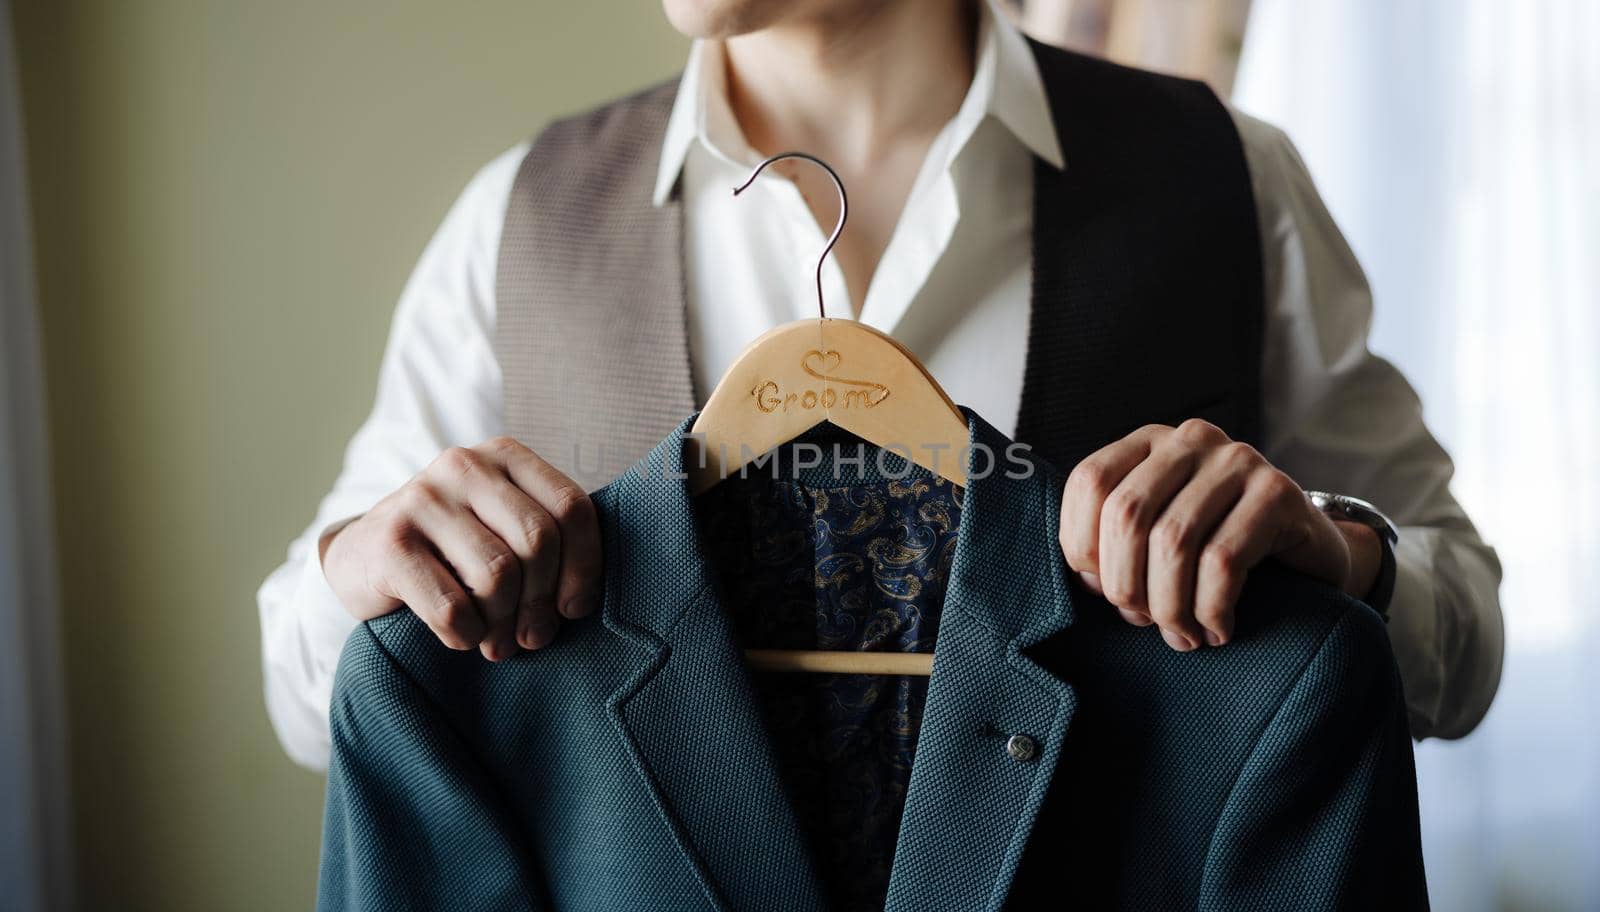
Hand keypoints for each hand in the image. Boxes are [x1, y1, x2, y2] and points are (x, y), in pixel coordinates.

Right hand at [320, 437, 600, 660]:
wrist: (360, 557)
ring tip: (498, 642)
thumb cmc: (451, 549)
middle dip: (542, 602)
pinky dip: (466, 635)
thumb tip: (582, 601)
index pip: (571, 507)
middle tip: (533, 636)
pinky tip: (462, 637)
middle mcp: (464, 465)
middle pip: (538, 541)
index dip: (584, 566)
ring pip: (497, 575)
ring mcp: (422, 498)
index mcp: (505, 454)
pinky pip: (452, 607)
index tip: (574, 607)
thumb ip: (546, 540)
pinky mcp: (390, 542)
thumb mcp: (501, 525)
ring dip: (504, 624)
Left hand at [1059, 420, 1380, 650]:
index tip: (1099, 589)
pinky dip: (1211, 608)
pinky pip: (1223, 560)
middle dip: (1125, 584)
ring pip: (1174, 541)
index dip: (1082, 544)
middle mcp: (1191, 440)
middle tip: (1144, 622)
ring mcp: (1238, 460)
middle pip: (1127, 514)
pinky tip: (1217, 629)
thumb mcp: (1158, 537)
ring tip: (1181, 635)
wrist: (1309, 553)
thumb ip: (1118, 544)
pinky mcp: (1278, 492)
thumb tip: (1089, 580)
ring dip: (1170, 605)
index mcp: (1149, 444)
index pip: (1090, 482)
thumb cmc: (1218, 550)